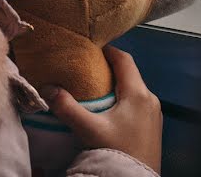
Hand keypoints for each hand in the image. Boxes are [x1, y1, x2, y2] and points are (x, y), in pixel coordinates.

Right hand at [39, 46, 162, 173]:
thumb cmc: (117, 152)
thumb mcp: (89, 129)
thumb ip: (66, 107)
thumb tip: (46, 89)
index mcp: (138, 94)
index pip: (123, 59)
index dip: (107, 49)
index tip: (89, 48)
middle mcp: (150, 100)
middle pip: (128, 73)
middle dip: (107, 67)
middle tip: (85, 67)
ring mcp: (153, 114)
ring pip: (132, 89)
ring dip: (114, 84)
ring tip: (92, 87)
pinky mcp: (152, 126)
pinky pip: (136, 102)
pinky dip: (121, 98)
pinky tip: (106, 108)